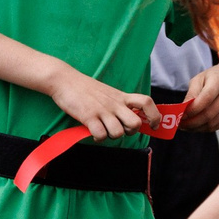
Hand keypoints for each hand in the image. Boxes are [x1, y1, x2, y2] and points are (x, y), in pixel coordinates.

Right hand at [45, 66, 161, 140]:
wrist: (64, 80)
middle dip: (131, 132)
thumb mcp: (108, 92)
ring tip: (103, 130)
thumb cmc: (85, 88)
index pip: (146, 102)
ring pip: (118, 133)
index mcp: (121, 97)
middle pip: (136, 123)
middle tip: (121, 129)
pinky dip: (98, 138)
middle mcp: (115, 104)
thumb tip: (127, 119)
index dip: (155, 116)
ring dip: (112, 136)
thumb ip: (118, 103)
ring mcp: (102, 110)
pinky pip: (101, 135)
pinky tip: (93, 133)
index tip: (154, 125)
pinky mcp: (89, 116)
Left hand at [179, 63, 218, 130]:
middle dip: (191, 122)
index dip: (192, 110)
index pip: (206, 99)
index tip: (180, 116)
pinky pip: (217, 126)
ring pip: (212, 123)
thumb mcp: (197, 80)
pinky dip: (204, 129)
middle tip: (180, 125)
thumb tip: (183, 110)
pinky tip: (196, 126)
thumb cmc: (210, 79)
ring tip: (186, 127)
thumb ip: (191, 94)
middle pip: (208, 114)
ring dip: (196, 128)